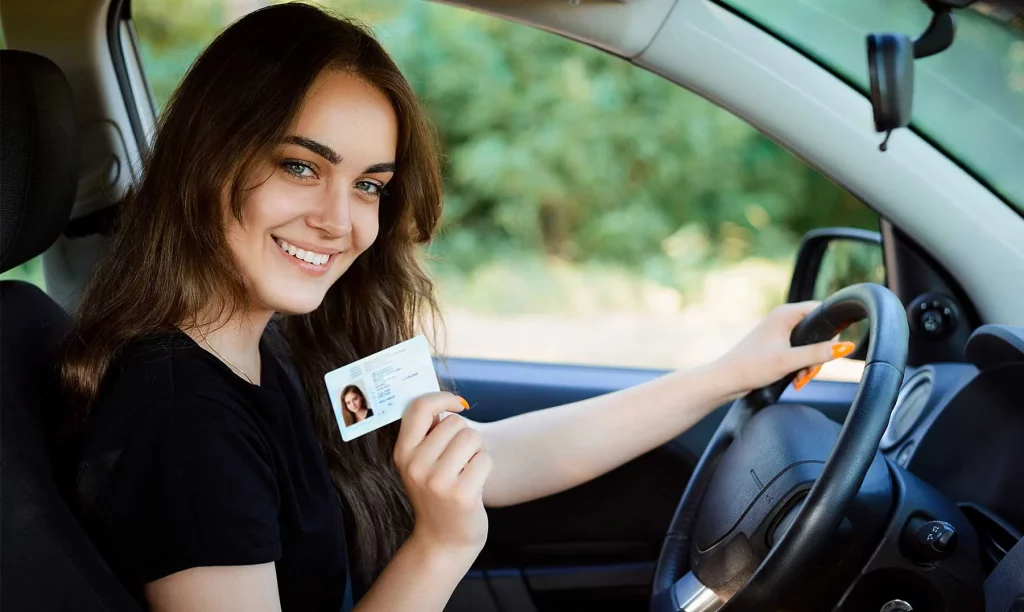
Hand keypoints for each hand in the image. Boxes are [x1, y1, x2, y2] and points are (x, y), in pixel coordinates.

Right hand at [393, 392, 491, 562]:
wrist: (443, 540)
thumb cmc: (438, 492)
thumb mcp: (421, 463)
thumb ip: (428, 433)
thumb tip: (446, 401)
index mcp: (402, 453)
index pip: (419, 408)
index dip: (442, 398)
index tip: (458, 404)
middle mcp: (416, 466)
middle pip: (455, 423)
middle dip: (465, 436)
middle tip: (460, 460)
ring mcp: (437, 482)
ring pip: (472, 438)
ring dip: (477, 451)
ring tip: (467, 470)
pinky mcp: (461, 494)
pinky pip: (485, 459)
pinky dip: (485, 467)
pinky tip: (474, 484)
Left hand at [715, 301, 855, 395]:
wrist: (727, 379)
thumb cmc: (752, 367)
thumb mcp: (789, 361)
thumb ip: (818, 354)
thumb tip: (845, 347)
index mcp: (785, 314)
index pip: (821, 310)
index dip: (830, 331)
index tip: (828, 351)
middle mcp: (782, 318)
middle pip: (817, 330)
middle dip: (819, 353)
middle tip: (811, 371)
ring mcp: (779, 330)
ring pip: (808, 342)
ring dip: (810, 362)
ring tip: (801, 377)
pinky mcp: (776, 343)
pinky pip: (798, 350)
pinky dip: (801, 364)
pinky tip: (796, 377)